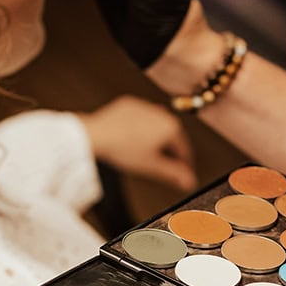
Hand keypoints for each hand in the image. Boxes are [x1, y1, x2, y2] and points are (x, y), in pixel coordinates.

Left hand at [81, 95, 196, 190]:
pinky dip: (139, 128)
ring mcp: (146, 107)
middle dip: (168, 151)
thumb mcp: (152, 167)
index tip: (181, 173)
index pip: (184, 150)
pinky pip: (140, 119)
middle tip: (162, 165)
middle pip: (171, 137)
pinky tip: (132, 139)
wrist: (96, 135)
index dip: (183, 165)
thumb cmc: (122, 149)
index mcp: (171, 127)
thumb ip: (174, 174)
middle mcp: (161, 113)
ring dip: (154, 138)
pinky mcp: (130, 105)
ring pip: (156, 126)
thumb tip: (189, 181)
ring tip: (144, 153)